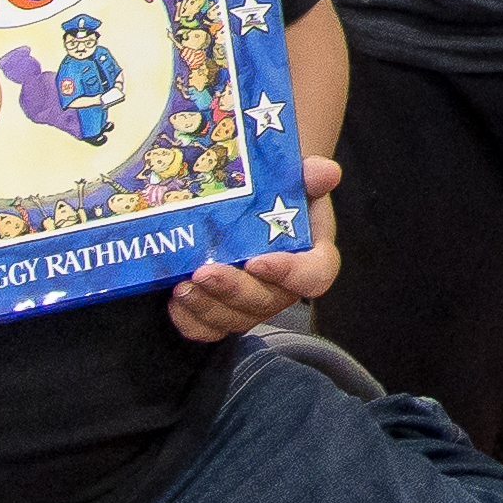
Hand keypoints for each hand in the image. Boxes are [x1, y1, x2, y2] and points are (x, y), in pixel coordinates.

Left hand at [170, 154, 339, 342]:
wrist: (256, 204)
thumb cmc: (282, 195)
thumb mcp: (299, 180)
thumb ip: (313, 176)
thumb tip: (327, 173)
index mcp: (312, 258)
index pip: (315, 276)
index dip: (290, 275)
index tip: (258, 261)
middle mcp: (285, 288)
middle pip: (267, 302)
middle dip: (233, 290)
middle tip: (204, 272)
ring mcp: (255, 303)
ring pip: (236, 319)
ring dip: (207, 307)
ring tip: (183, 286)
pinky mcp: (226, 312)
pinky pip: (211, 329)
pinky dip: (192, 320)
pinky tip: (176, 301)